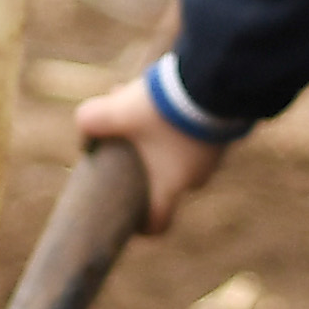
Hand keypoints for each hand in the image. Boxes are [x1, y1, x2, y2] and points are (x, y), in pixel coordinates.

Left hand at [74, 77, 229, 231]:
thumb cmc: (162, 111)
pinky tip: (168, 94)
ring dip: (160, 135)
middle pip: (164, 180)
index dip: (142, 225)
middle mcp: (196, 178)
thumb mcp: (116, 112)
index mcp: (172, 186)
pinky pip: (196, 135)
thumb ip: (89, 123)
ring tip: (145, 102)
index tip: (130, 215)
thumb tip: (84, 134)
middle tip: (126, 133)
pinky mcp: (224, 134)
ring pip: (179, 154)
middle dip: (141, 160)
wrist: (213, 83)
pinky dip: (180, 122)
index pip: (160, 223)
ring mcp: (214, 157)